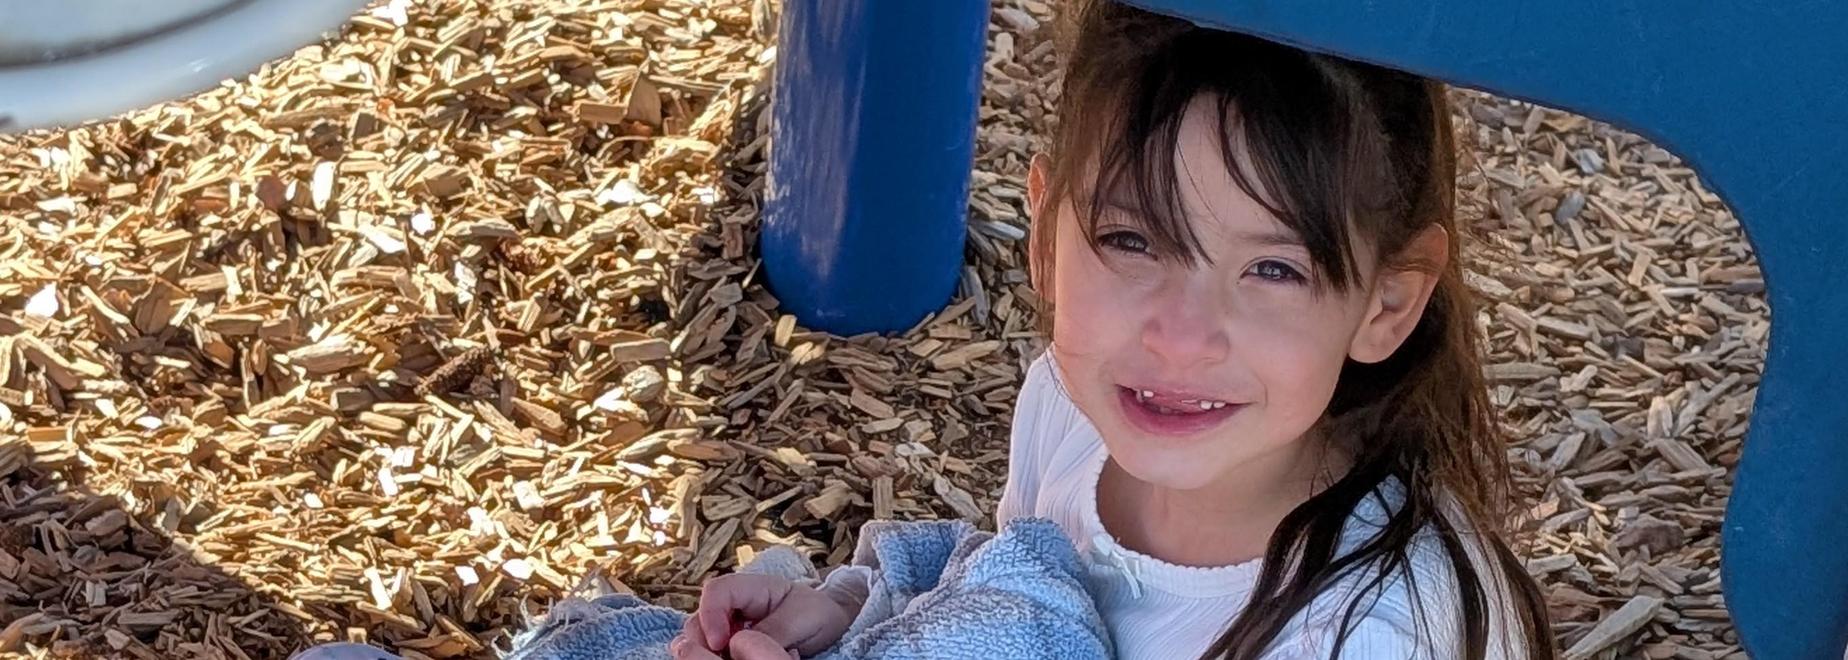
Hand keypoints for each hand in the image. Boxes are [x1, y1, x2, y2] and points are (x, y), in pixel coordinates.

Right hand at [668, 573, 858, 658]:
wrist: (828, 623)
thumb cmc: (815, 613)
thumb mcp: (799, 620)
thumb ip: (771, 631)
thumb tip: (739, 644)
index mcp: (750, 587)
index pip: (716, 592)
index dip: (710, 616)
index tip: (720, 643)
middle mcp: (733, 605)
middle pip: (699, 618)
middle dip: (703, 641)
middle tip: (721, 658)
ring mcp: (729, 626)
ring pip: (702, 639)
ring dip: (711, 653)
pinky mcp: (731, 645)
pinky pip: (715, 652)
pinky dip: (719, 658)